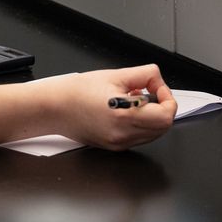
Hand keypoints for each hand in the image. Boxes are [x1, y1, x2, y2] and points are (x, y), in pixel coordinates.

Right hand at [51, 64, 176, 149]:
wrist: (53, 108)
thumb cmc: (75, 92)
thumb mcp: (113, 75)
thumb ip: (142, 75)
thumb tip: (156, 78)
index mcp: (124, 115)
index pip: (165, 116)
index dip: (168, 99)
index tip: (158, 89)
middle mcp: (123, 134)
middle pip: (163, 127)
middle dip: (162, 107)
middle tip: (148, 92)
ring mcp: (119, 143)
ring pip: (153, 133)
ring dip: (152, 116)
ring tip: (133, 100)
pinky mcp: (114, 147)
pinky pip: (139, 137)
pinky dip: (140, 123)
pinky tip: (126, 110)